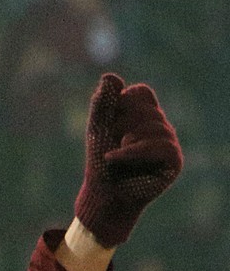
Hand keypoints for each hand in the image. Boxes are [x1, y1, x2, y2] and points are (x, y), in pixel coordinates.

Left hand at [74, 72, 182, 246]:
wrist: (103, 193)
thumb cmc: (100, 162)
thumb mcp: (98, 129)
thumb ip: (102, 103)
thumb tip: (109, 76)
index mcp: (144, 116)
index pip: (140, 92)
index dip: (121, 103)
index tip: (109, 122)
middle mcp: (160, 126)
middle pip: (144, 109)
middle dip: (119, 125)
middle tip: (112, 144)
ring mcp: (169, 142)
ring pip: (152, 125)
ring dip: (125, 140)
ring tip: (116, 156)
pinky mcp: (173, 160)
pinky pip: (159, 145)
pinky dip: (132, 151)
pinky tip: (115, 158)